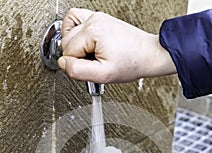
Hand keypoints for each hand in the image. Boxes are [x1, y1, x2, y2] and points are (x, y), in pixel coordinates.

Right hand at [58, 8, 175, 82]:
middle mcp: (93, 20)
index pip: (67, 52)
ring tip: (88, 54)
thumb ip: (79, 71)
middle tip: (92, 64)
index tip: (91, 69)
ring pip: (68, 31)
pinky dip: (75, 32)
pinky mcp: (99, 18)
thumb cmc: (131, 63)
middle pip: (66, 41)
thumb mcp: (104, 75)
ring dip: (73, 45)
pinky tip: (85, 44)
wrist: (148, 55)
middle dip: (76, 56)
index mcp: (93, 31)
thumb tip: (63, 63)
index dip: (77, 66)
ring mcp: (96, 17)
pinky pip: (76, 20)